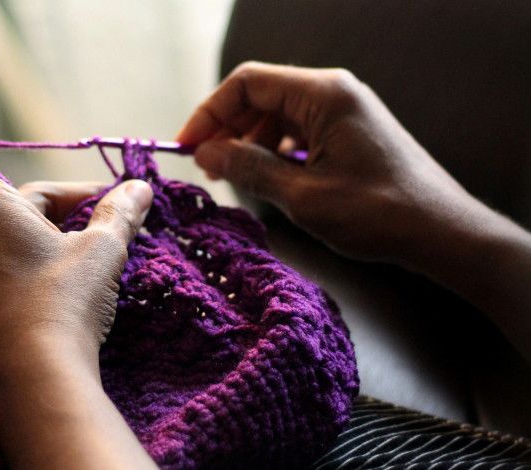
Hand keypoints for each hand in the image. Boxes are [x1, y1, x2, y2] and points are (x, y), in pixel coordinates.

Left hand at [0, 97, 156, 468]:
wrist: (40, 374)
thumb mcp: (101, 250)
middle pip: (19, 201)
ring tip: (102, 246)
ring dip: (58, 231)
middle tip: (113, 213)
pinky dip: (42, 258)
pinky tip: (77, 276)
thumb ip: (120, 214)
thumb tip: (141, 188)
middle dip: (67, 202)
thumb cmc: (65, 299)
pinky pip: (11, 263)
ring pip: (18, 235)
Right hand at [178, 62, 530, 361]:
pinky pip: (299, 130)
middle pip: (261, 96)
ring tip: (235, 178)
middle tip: (207, 168)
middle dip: (228, 129)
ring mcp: (343, 110)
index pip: (248, 83)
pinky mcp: (349, 131)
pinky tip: (270, 179)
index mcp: (323, 94)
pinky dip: (275, 151)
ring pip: (277, 115)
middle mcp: (333, 92)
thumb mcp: (303, 195)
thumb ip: (249, 169)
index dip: (210, 113)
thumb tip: (206, 153)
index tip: (187, 146)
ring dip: (250, 142)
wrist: (441, 232)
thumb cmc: (378, 213)